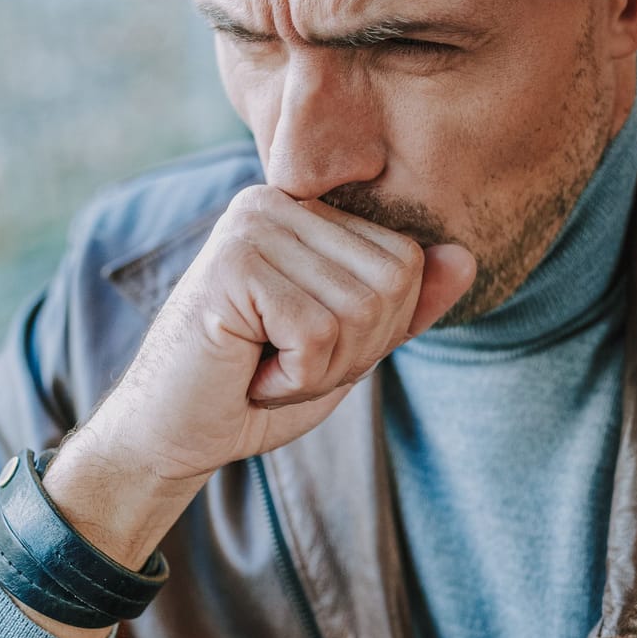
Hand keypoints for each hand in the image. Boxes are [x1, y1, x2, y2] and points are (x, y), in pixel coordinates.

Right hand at [40, 184, 474, 579]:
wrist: (169, 434)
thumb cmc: (255, 389)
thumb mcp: (348, 348)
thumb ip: (405, 305)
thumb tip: (466, 257)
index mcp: (304, 211)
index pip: (406, 261)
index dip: (375, 332)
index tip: (307, 348)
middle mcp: (277, 202)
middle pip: (392, 283)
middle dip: (353, 351)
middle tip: (284, 363)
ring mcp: (251, 226)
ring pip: (359, 310)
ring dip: (321, 368)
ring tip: (264, 366)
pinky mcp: (234, 264)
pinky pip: (317, 335)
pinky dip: (293, 378)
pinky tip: (247, 373)